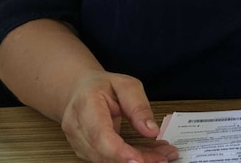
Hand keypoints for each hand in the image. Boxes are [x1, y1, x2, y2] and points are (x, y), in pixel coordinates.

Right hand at [59, 71, 179, 162]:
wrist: (80, 90)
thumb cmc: (102, 86)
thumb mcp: (126, 85)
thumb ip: (138, 106)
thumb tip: (151, 130)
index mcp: (86, 104)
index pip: (99, 135)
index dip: (118, 151)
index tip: (138, 160)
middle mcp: (77, 127)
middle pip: (105, 153)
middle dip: (136, 159)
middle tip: (164, 156)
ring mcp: (78, 142)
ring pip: (108, 160)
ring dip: (137, 160)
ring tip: (162, 154)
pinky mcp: (85, 152)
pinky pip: (109, 160)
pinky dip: (131, 159)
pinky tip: (149, 155)